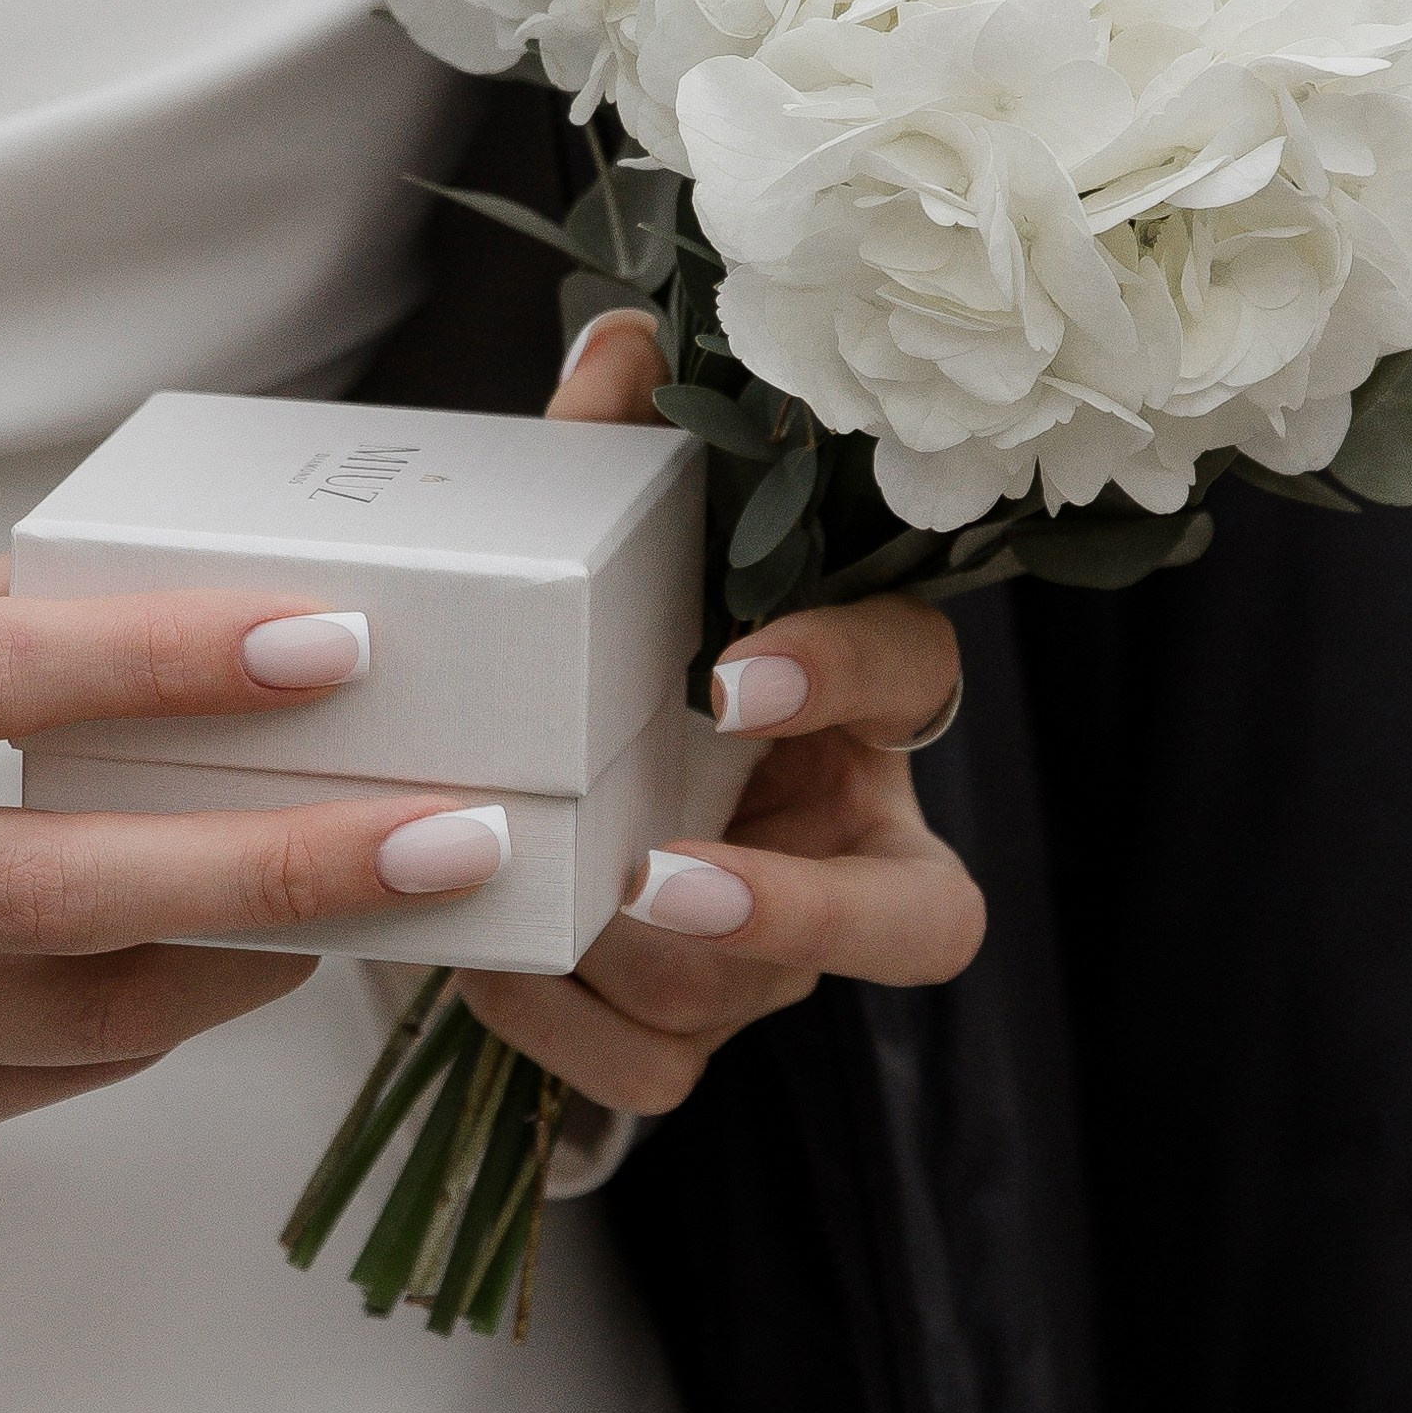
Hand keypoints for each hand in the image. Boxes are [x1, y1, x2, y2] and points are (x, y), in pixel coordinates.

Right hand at [0, 561, 506, 1159]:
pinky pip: (48, 1073)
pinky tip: (251, 956)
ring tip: (388, 890)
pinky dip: (168, 1013)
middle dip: (279, 864)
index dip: (165, 661)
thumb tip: (210, 587)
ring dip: (256, 952)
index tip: (328, 638)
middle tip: (446, 832)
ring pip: (81, 1010)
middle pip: (62, 886)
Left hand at [460, 313, 985, 1115]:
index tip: (736, 671)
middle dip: (792, 909)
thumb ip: (612, 459)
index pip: (918, 678)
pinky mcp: (688, 1040)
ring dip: (630, 963)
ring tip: (521, 906)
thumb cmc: (584, 664)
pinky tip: (493, 970)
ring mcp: (775, 961)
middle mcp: (840, 842)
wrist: (490, 804)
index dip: (850, 673)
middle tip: (655, 873)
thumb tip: (625, 339)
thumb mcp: (591, 561)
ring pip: (749, 1001)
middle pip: (920, 921)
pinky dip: (562, 1032)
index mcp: (845, 707)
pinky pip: (652, 1073)